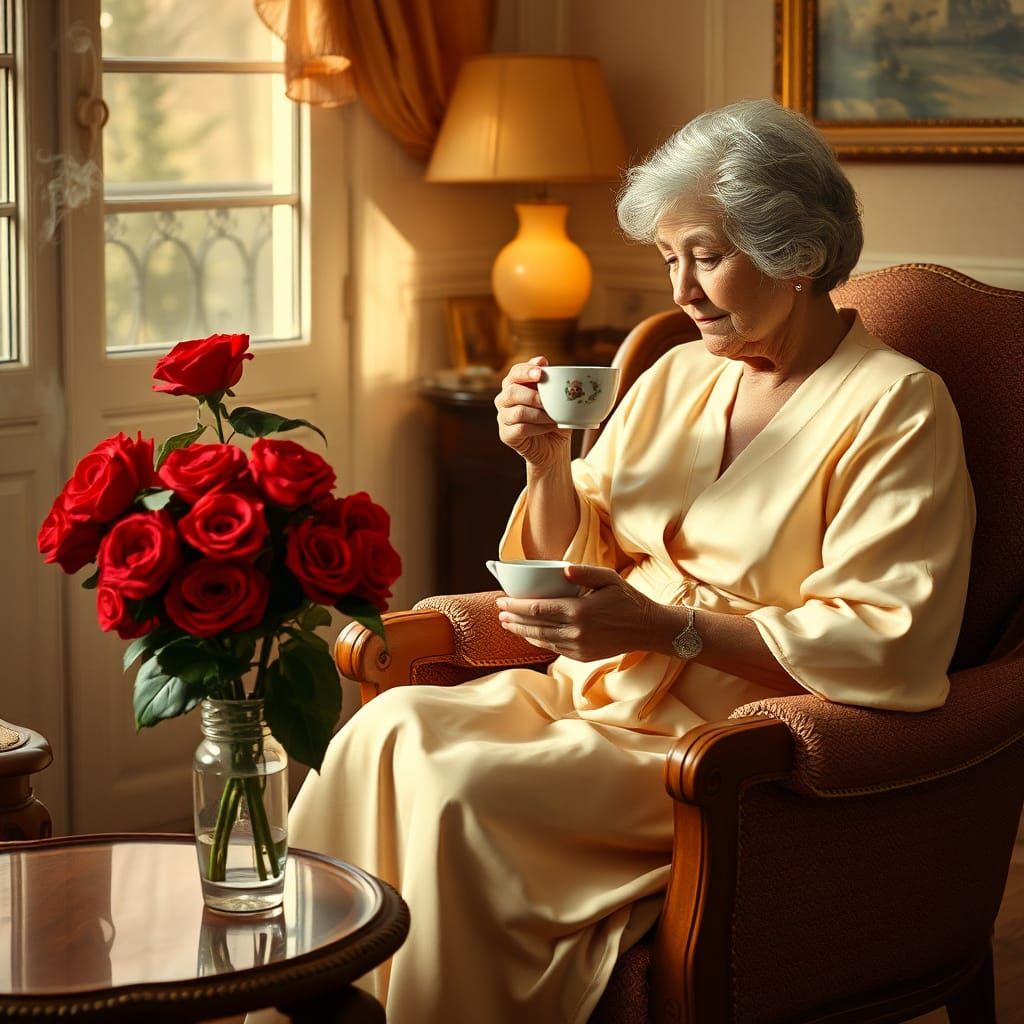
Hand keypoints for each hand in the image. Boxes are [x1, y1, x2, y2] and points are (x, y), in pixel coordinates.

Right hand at [495, 356, 569, 468]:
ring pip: (518, 412)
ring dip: (539, 415)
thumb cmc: (554, 419)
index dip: (526, 370)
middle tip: (549, 402)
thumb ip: (550, 381)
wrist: (553, 447)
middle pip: (511, 392)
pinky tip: (548, 427)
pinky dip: (538, 428)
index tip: (541, 372)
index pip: (515, 372)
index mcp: (515, 385)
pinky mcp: (506, 435)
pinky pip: (520, 429)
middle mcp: (504, 400)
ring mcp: (503, 418)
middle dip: (533, 396)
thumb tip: (544, 361)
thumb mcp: (557, 399)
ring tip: (554, 418)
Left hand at [496, 564, 663, 661]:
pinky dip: (538, 641)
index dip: (516, 606)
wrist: (647, 628)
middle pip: (534, 626)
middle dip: (514, 619)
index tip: (502, 600)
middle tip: (499, 612)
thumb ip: (583, 572)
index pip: (537, 609)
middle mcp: (575, 632)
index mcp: (579, 611)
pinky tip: (529, 635)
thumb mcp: (608, 578)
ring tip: (507, 624)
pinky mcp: (581, 656)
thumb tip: (561, 570)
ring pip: (541, 640)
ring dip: (522, 632)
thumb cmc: (628, 599)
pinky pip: (553, 648)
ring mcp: (578, 647)